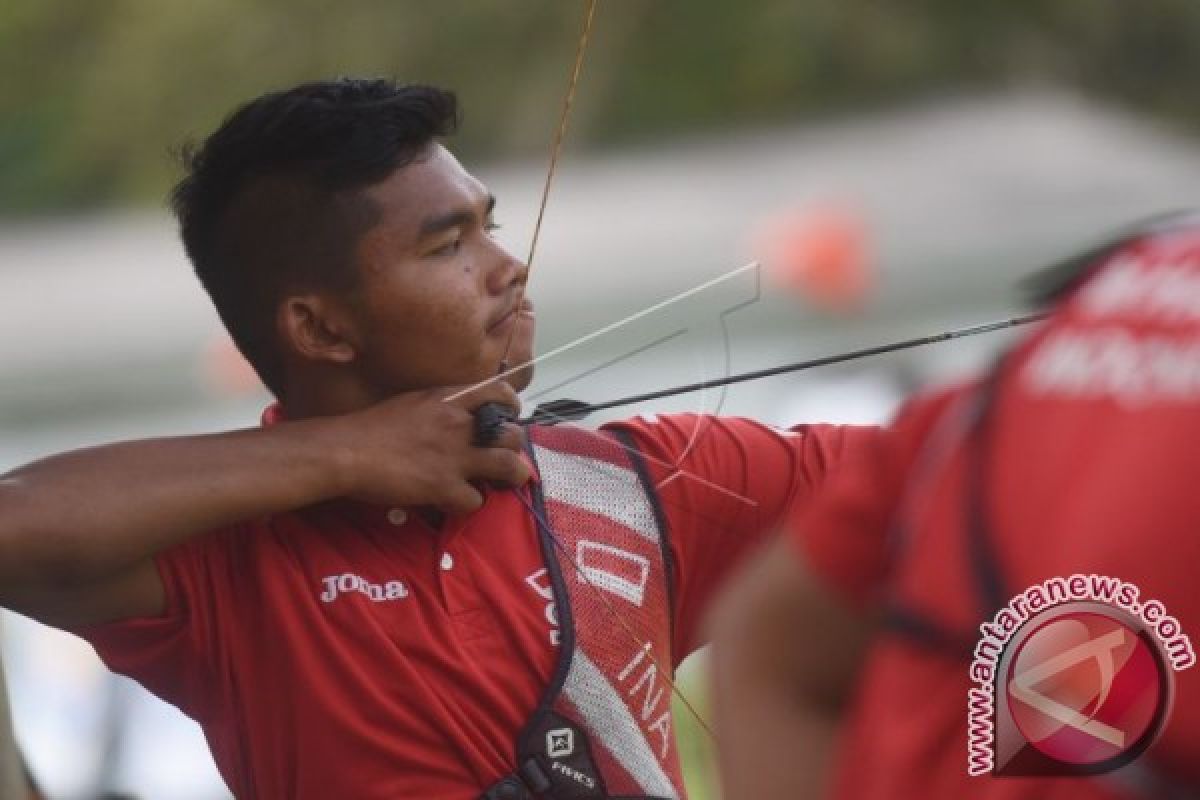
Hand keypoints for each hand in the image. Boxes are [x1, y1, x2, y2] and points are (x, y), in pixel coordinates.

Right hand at [324, 381, 530, 514]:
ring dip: (510, 477)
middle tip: (502, 459)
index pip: (501, 393)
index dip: (512, 408)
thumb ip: (442, 407)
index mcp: (450, 399)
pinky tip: (454, 501)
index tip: (508, 419)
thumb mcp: (413, 402)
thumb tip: (458, 417)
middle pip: (512, 435)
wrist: (347, 450)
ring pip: (509, 466)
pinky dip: (468, 503)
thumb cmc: (371, 426)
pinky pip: (476, 500)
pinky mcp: (444, 486)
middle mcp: (459, 424)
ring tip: (500, 482)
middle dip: (513, 449)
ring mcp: (455, 456)